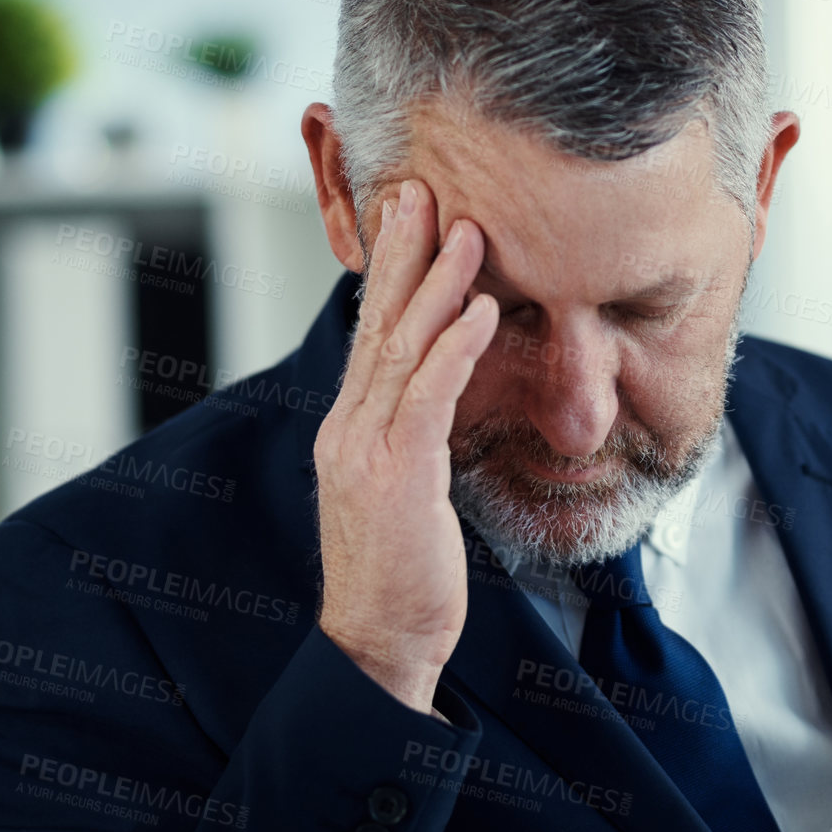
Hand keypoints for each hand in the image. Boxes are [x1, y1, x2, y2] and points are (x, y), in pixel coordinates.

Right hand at [314, 177, 497, 713]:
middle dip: (402, 252)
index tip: (407, 217)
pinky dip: (455, 348)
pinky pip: (427, 398)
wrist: (378, 642)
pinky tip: (483, 312)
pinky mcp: (397, 476)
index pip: (372, 333)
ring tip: (466, 230)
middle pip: (378, 322)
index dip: (390, 272)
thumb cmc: (402, 571)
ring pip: (402, 348)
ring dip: (437, 284)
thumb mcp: (403, 488)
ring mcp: (366, 449)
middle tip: (420, 188)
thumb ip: (410, 436)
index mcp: (350, 427)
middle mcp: (349, 427)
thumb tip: (434, 397)